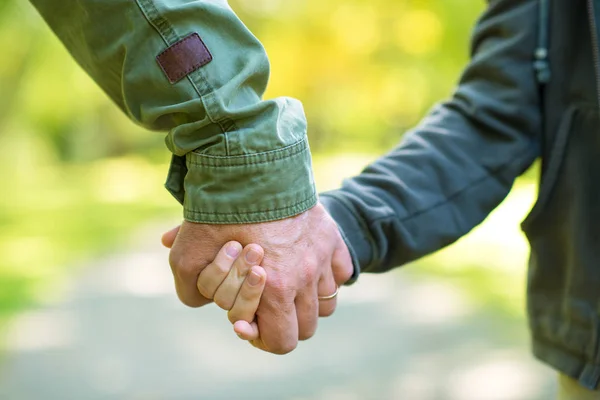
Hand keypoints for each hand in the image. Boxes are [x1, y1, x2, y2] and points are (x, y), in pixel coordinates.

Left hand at [162, 203, 353, 353]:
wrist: (248, 164)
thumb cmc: (216, 211)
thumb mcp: (187, 254)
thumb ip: (191, 290)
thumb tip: (205, 302)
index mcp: (275, 289)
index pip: (282, 343)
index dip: (263, 340)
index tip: (248, 323)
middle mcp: (305, 277)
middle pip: (307, 327)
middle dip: (284, 324)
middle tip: (264, 305)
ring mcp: (322, 255)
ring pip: (327, 303)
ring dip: (307, 302)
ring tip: (286, 285)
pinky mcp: (331, 236)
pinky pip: (341, 272)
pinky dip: (327, 275)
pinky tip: (306, 265)